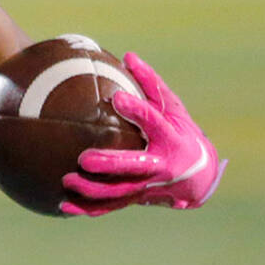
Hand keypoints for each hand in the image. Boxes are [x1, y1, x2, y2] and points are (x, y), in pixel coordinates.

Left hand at [60, 52, 225, 215]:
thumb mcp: (174, 108)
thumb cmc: (182, 133)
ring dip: (93, 190)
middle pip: (134, 167)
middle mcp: (160, 166)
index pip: (154, 123)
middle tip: (84, 158)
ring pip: (120, 192)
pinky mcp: (137, 198)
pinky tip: (64, 206)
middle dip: (110, 165)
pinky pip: (112, 206)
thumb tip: (128, 56)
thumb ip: (151, 83)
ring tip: (67, 181)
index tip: (117, 98)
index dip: (138, 111)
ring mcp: (149, 186)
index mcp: (170, 139)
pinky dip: (89, 208)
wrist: (200, 177)